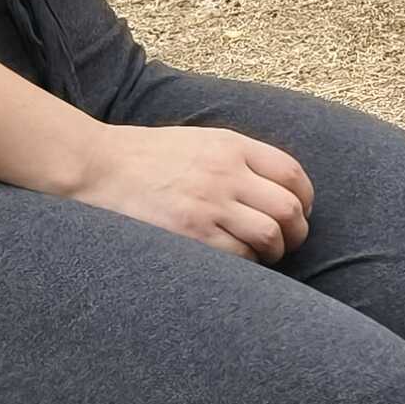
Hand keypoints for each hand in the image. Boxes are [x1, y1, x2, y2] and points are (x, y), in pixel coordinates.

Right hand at [62, 120, 315, 262]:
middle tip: (290, 241)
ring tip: (267, 256)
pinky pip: (237, 257)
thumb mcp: (201, 140)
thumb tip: (277, 187)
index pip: (291, 172)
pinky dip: (247, 263)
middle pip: (288, 207)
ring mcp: (208, 205)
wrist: (99, 166)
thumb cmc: (149, 156)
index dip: (305, 198)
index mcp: (231, 146)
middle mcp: (225, 173)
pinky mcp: (189, 235)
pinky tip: (238, 262)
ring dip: (275, 251)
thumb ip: (238, 158)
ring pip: (269, 235)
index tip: (302, 212)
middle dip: (298, 230)